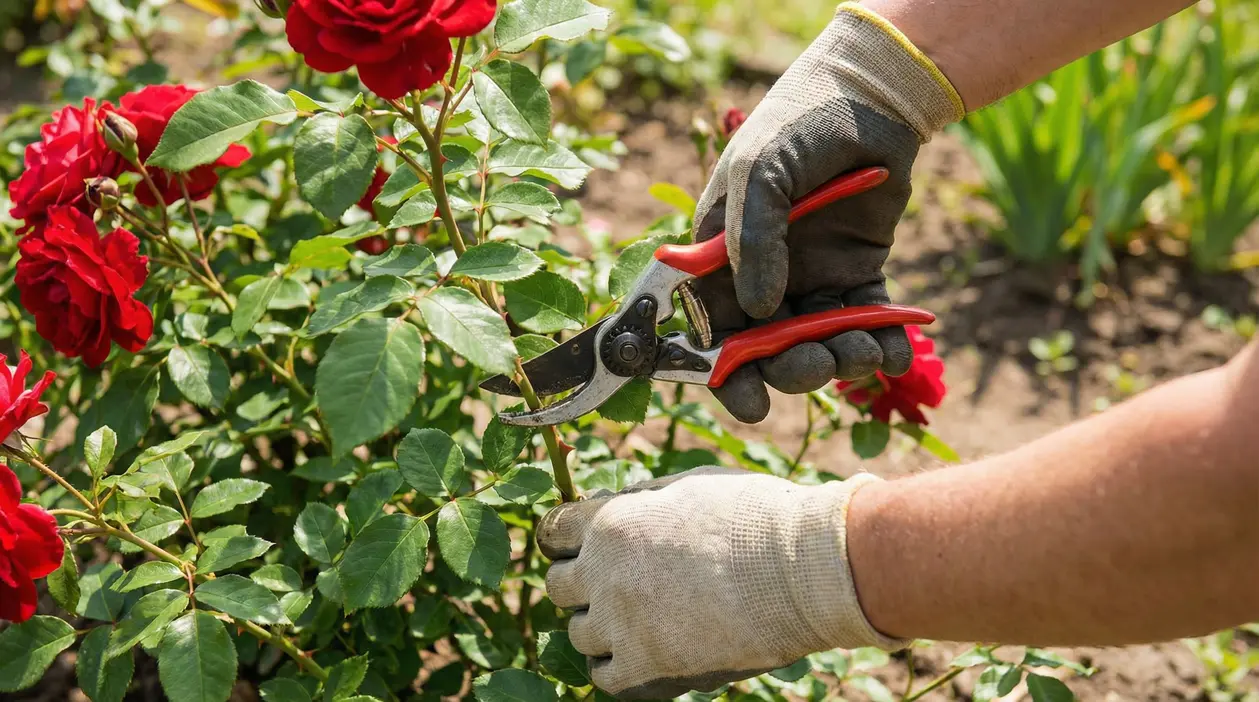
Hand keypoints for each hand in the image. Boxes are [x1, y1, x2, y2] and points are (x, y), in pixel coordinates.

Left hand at [537, 467, 905, 699]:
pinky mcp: (646, 666)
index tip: (581, 544)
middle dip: (580, 582)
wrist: (800, 568)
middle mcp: (602, 573)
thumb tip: (617, 508)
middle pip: (557, 585)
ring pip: (577, 633)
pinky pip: (603, 676)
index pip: (552, 532)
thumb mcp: (688, 487)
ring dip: (599, 626)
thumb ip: (641, 501)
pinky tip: (641, 653)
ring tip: (635, 619)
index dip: (567, 538)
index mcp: (610, 522)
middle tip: (614, 583)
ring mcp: (620, 624)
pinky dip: (616, 666)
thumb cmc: (754, 516)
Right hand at [693, 1, 963, 422]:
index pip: (709, 328)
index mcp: (720, 258)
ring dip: (838, 360)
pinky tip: (894, 352)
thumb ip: (752, 240)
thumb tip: (757, 312)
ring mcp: (811, 278)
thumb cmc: (797, 126)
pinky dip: (881, 343)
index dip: (723, 373)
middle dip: (790, 369)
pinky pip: (866, 321)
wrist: (871, 97)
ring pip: (817, 341)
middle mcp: (761, 276)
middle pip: (766, 348)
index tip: (751, 404)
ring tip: (864, 354)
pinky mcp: (859, 273)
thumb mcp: (759, 172)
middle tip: (817, 365)